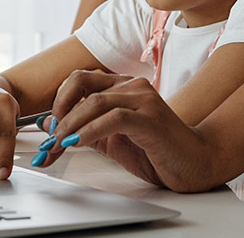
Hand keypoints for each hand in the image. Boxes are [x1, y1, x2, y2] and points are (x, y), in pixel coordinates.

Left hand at [35, 71, 216, 191]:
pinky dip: (90, 131)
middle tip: (50, 139)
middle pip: (81, 83)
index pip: (79, 80)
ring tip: (59, 146)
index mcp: (123, 87)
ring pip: (95, 101)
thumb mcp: (111, 140)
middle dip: (59, 112)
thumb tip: (49, 123)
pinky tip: (78, 144)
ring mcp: (144, 100)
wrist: (195, 164)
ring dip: (70, 126)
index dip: (58, 102)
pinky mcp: (151, 119)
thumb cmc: (157, 151)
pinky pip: (114, 118)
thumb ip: (83, 129)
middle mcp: (133, 86)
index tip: (49, 129)